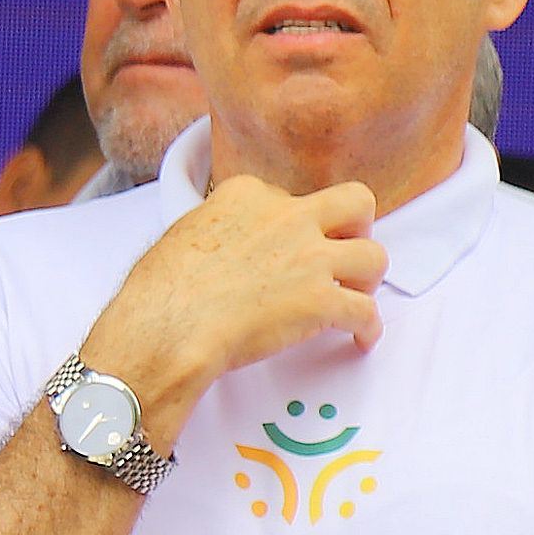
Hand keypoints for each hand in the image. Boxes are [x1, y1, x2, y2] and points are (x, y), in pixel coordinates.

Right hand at [77, 172, 383, 438]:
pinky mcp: (321, 302)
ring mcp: (309, 259)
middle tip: (344, 250)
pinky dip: (367, 328)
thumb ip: (217, 228)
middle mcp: (288, 218)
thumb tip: (219, 246)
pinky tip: (360, 338)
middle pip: (355, 203)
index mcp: (248, 196)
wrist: (164, 330)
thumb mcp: (181, 234)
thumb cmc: (159, 292)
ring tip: (355, 296)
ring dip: (367, 278)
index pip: (290, 197)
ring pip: (374, 256)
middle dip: (358, 227)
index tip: (289, 243)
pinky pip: (366, 313)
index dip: (294, 223)